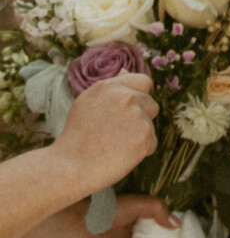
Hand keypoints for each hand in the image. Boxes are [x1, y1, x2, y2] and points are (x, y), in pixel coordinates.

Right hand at [51, 71, 158, 198]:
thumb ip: (110, 87)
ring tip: (115, 145)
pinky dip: (141, 151)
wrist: (70, 166)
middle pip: (151, 104)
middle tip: (117, 134)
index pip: (143, 81)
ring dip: (139, 135)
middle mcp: (126, 97)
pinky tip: (120, 155)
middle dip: (140, 118)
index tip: (133, 109)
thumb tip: (126, 71)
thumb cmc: (76, 137)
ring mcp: (137, 115)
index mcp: (110, 86)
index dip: (141, 95)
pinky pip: (152, 143)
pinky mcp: (145, 136)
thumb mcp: (87, 102)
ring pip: (150, 124)